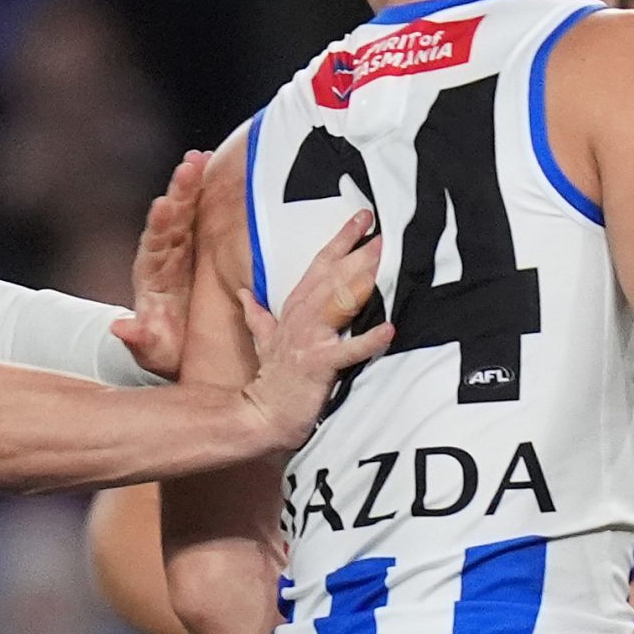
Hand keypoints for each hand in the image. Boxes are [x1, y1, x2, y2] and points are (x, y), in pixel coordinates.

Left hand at [110, 151, 205, 379]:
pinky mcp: (203, 244)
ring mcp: (184, 245)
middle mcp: (165, 254)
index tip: (163, 205)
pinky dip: (212, 191)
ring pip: (189, 210)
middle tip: (189, 166)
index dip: (159, 225)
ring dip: (195, 183)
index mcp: (152, 276)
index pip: (153, 245)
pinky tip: (221, 164)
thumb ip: (139, 339)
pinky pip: (207, 214)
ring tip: (204, 157)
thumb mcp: (154, 351)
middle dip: (180, 192)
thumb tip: (119, 328)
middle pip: (172, 218)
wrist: (185, 347)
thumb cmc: (168, 350)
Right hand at [238, 208, 391, 448]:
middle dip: (356, 252)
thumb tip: (244, 293)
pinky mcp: (317, 365)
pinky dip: (367, 341)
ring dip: (360, 281)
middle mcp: (301, 319)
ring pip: (337, 304)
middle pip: (331, 278)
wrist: (261, 415)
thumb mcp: (263, 340)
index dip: (341, 240)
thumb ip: (257, 315)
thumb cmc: (272, 379)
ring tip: (383, 261)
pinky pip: (346, 352)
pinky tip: (389, 329)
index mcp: (294, 310)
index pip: (319, 266)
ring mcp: (308, 341)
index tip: (362, 217)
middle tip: (382, 230)